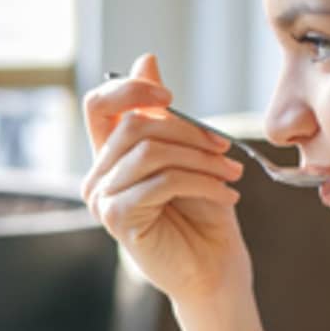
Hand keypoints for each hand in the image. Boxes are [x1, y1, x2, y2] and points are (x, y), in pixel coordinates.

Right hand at [81, 53, 251, 306]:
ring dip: (200, 158)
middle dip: (187, 131)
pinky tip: (227, 196)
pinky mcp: (117, 219)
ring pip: (150, 151)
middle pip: (134, 125)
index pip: (99, 104)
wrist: (214, 270)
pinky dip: (201, 182)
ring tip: (231, 174)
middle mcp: (98, 175)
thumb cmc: (203, 214)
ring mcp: (103, 199)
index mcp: (111, 155)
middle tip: (225, 148)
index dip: (130, 90)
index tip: (169, 98)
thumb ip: (165, 114)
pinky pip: (160, 181)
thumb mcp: (190, 154)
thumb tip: (147, 60)